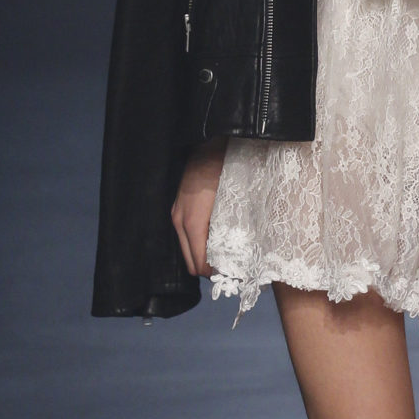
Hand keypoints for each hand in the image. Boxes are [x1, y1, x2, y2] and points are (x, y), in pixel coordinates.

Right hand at [171, 139, 227, 275]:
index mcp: (192, 223)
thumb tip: (241, 254)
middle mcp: (179, 221)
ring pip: (186, 250)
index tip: (235, 274)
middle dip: (209, 270)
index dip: (215, 274)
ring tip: (226, 256)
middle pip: (190, 263)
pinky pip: (185, 237)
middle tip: (231, 270)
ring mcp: (176, 214)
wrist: (210, 144)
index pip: (199, 264)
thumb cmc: (225, 170)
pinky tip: (216, 240)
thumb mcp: (233, 202)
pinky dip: (198, 244)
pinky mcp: (178, 209)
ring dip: (203, 257)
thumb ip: (232, 229)